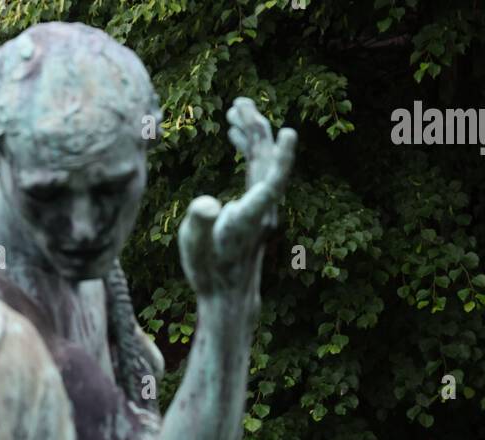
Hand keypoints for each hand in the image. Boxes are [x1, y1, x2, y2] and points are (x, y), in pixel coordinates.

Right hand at [178, 97, 295, 299]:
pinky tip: (234, 134)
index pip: (271, 183)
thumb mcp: (194, 247)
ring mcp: (262, 206)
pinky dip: (248, 148)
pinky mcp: (256, 205)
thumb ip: (199, 223)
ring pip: (262, 161)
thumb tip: (206, 204)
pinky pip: (257, 168)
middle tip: (240, 102)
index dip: (282, 159)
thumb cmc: (209, 270)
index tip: (290, 133)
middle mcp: (263, 208)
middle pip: (266, 161)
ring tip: (234, 109)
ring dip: (251, 133)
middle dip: (256, 128)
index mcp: (250, 216)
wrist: (227, 293)